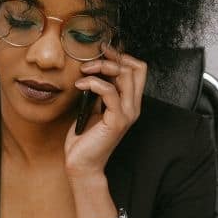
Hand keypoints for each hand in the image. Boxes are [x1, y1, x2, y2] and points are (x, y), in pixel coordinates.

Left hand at [64, 49, 146, 177]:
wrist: (82, 164)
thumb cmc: (84, 138)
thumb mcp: (92, 108)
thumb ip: (99, 92)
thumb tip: (93, 70)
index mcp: (129, 102)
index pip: (138, 69)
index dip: (121, 56)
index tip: (101, 52)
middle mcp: (133, 107)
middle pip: (135, 68)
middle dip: (111, 58)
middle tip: (89, 61)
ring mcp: (127, 114)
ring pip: (125, 75)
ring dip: (101, 67)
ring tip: (83, 71)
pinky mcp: (116, 121)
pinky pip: (109, 91)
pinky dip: (93, 83)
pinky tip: (80, 84)